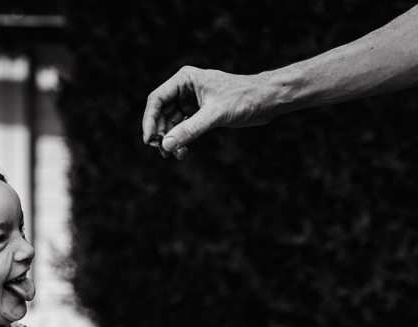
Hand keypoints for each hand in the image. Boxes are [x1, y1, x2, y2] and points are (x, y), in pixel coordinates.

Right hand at [142, 66, 278, 159]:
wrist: (268, 101)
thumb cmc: (244, 98)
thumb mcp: (215, 115)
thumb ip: (189, 130)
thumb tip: (166, 145)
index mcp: (185, 79)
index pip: (157, 99)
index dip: (149, 120)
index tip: (149, 140)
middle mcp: (185, 88)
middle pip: (161, 113)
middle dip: (161, 133)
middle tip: (162, 152)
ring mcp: (192, 101)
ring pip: (171, 122)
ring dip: (171, 139)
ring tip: (175, 155)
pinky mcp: (201, 112)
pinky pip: (183, 127)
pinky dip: (181, 139)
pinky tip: (182, 152)